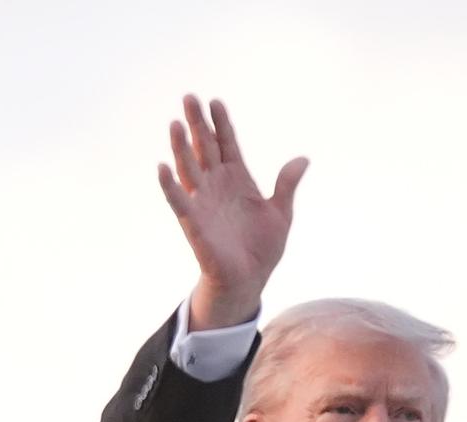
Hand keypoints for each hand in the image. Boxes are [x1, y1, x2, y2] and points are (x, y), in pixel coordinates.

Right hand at [156, 95, 309, 330]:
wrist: (250, 279)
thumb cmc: (263, 248)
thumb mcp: (281, 213)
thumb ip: (286, 185)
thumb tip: (303, 159)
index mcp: (238, 179)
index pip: (227, 144)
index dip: (221, 124)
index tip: (215, 101)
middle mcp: (217, 185)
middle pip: (204, 148)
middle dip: (197, 124)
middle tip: (189, 97)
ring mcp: (203, 201)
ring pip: (189, 168)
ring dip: (181, 146)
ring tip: (176, 123)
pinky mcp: (194, 222)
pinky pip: (179, 201)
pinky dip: (170, 186)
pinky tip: (162, 168)